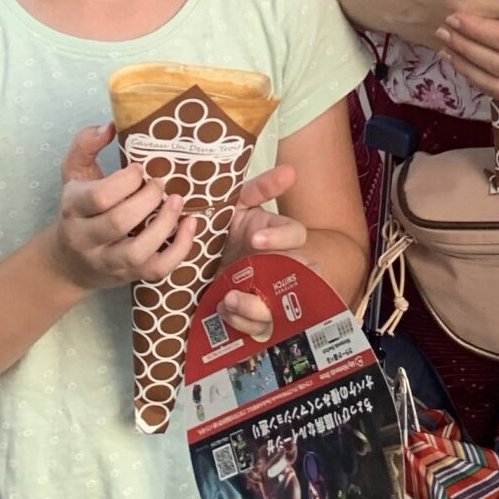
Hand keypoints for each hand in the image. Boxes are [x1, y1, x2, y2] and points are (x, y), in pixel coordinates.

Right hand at [47, 123, 198, 292]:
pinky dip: (179, 250)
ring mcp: (109, 262)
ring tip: (178, 201)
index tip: (141, 168)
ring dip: (164, 224)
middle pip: (118, 222)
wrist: (68, 264)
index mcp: (74, 208)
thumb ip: (85, 144)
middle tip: (160, 183)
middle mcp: (87, 239)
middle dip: (147, 198)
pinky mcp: (130, 277)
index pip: (100, 197)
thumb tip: (109, 126)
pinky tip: (190, 225)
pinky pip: (157, 270)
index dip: (126, 180)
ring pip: (137, 252)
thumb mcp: (74, 174)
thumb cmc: (79, 209)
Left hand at [216, 162, 309, 342]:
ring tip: (228, 298)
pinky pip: (261, 327)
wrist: (194, 264)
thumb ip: (260, 189)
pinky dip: (242, 320)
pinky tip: (223, 309)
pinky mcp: (255, 315)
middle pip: (304, 275)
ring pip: (282, 306)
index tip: (254, 239)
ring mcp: (270, 291)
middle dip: (283, 279)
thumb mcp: (236, 206)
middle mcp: (280, 264)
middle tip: (253, 278)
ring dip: (256, 305)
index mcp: (276, 236)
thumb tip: (291, 170)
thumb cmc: (220, 230)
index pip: (296, 234)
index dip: (280, 237)